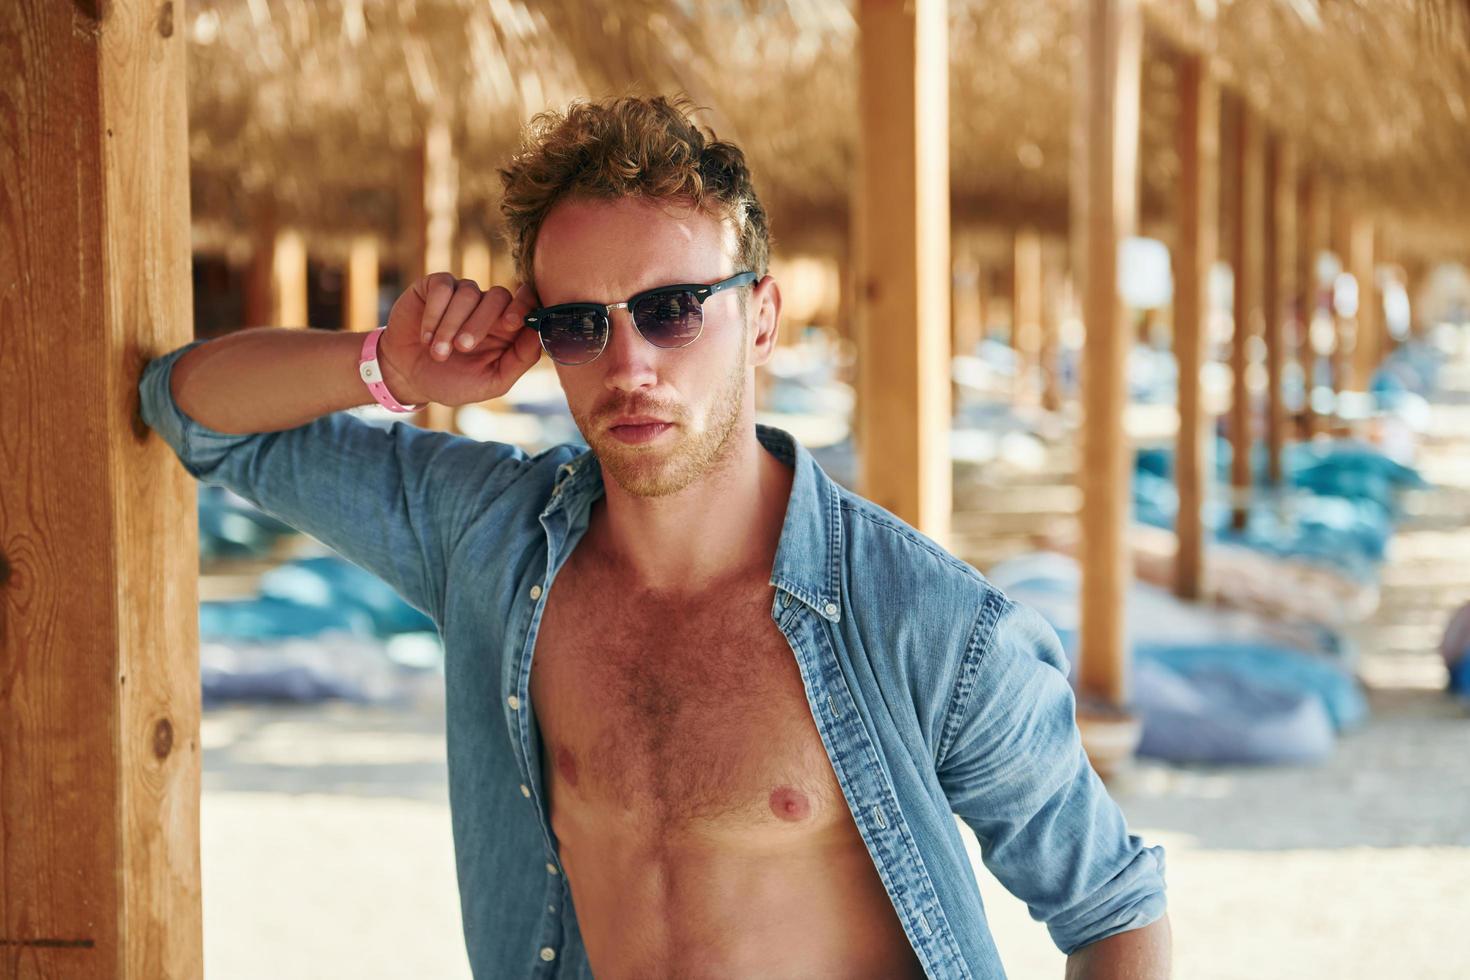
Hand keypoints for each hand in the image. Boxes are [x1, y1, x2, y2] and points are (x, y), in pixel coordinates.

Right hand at [375, 273, 542, 406]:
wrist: (407, 377)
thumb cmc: (453, 381)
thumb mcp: (491, 382)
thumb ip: (520, 360)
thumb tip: (539, 334)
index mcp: (507, 327)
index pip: (527, 302)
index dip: (524, 306)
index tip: (511, 324)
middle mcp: (487, 306)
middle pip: (498, 296)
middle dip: (480, 323)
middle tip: (463, 347)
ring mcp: (461, 293)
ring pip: (469, 293)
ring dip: (452, 325)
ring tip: (438, 352)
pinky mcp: (434, 286)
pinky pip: (443, 288)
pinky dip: (434, 314)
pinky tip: (426, 337)